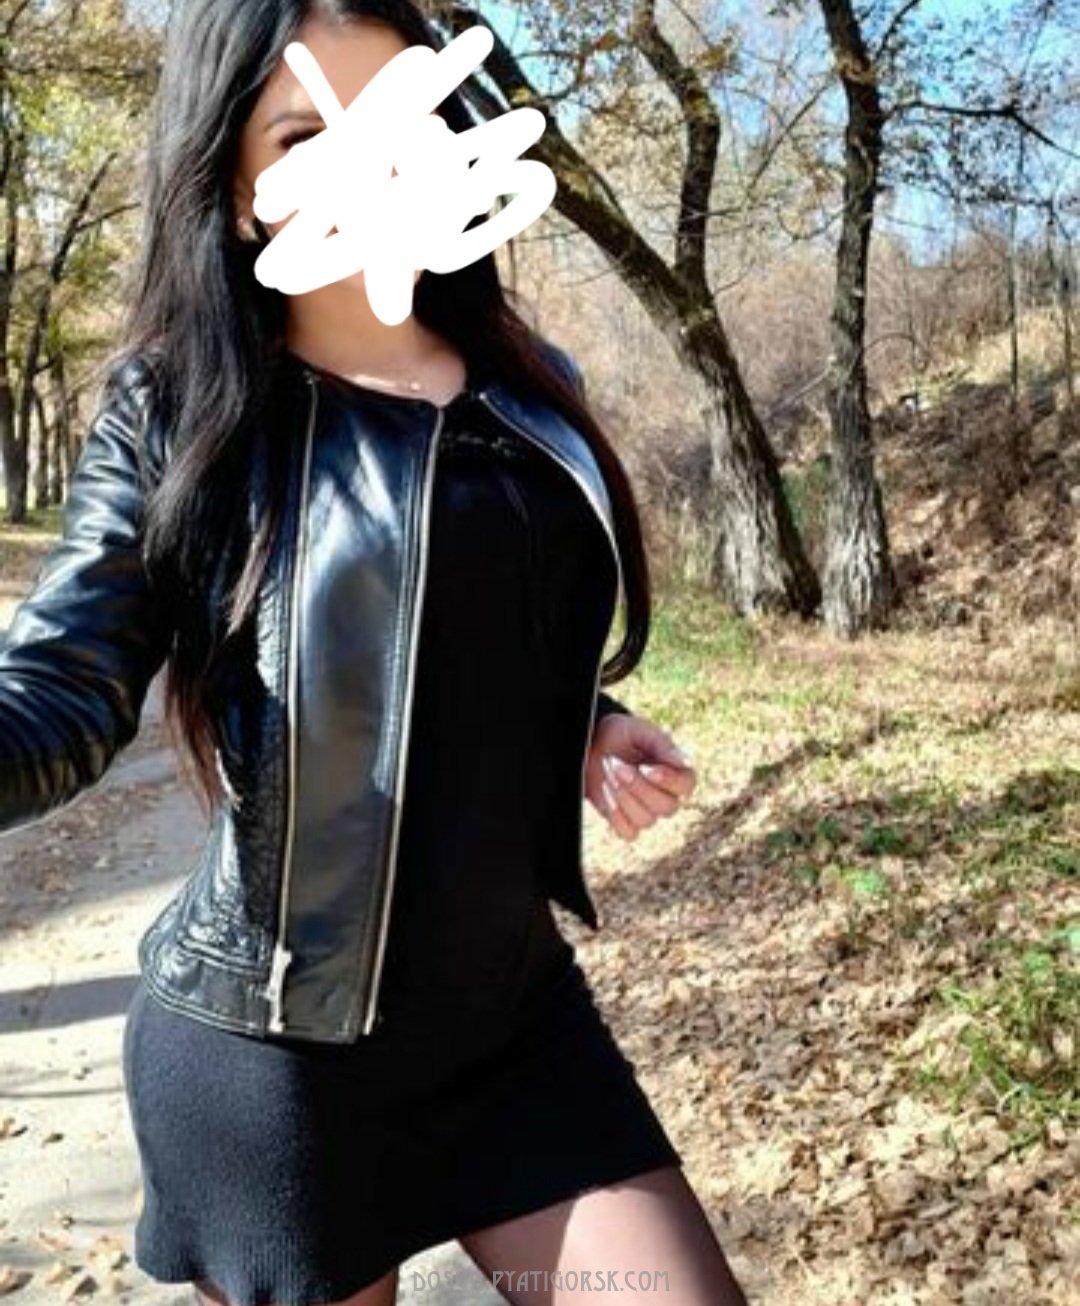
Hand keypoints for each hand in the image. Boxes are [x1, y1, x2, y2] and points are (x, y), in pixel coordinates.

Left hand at [586, 713, 696, 840]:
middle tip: (619, 767)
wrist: (593, 744)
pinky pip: (629, 833)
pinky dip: (616, 815)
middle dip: (639, 787)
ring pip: (647, 820)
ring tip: (609, 775)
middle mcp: (667, 796)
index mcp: (676, 772)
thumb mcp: (640, 732)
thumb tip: (687, 762)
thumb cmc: (621, 735)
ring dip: (624, 798)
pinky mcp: (627, 823)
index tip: (647, 768)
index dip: (669, 781)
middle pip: (667, 807)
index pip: (686, 785)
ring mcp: (647, 812)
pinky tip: (606, 793)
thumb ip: (663, 746)